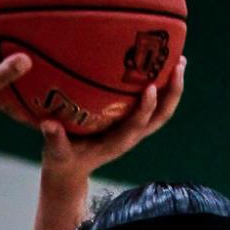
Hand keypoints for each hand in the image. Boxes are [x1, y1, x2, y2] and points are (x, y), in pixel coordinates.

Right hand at [39, 59, 186, 186]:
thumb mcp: (57, 153)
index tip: (151, 87)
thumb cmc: (63, 159)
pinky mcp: (132, 121)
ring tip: (180, 59)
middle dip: (172, 92)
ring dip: (172, 86)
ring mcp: (134, 128)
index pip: (136, 126)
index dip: (146, 108)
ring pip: (161, 110)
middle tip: (179, 64)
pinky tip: (161, 62)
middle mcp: (131, 136)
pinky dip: (161, 85)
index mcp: (117, 143)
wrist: (70, 170)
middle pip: (160, 116)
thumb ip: (55, 140)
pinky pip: (152, 104)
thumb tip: (49, 124)